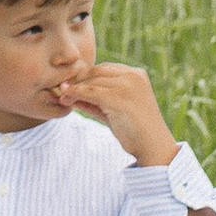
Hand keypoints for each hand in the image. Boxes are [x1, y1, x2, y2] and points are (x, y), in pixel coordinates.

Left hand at [44, 60, 175, 168]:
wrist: (153, 147)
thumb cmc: (134, 130)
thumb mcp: (112, 110)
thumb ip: (94, 99)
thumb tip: (69, 92)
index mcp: (136, 74)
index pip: (104, 68)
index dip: (85, 76)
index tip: (70, 85)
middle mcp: (133, 76)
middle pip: (97, 71)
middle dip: (78, 80)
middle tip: (62, 90)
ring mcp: (128, 85)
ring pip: (92, 80)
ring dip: (74, 88)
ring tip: (63, 97)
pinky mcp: (120, 97)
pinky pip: (91, 92)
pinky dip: (76, 93)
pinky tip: (67, 99)